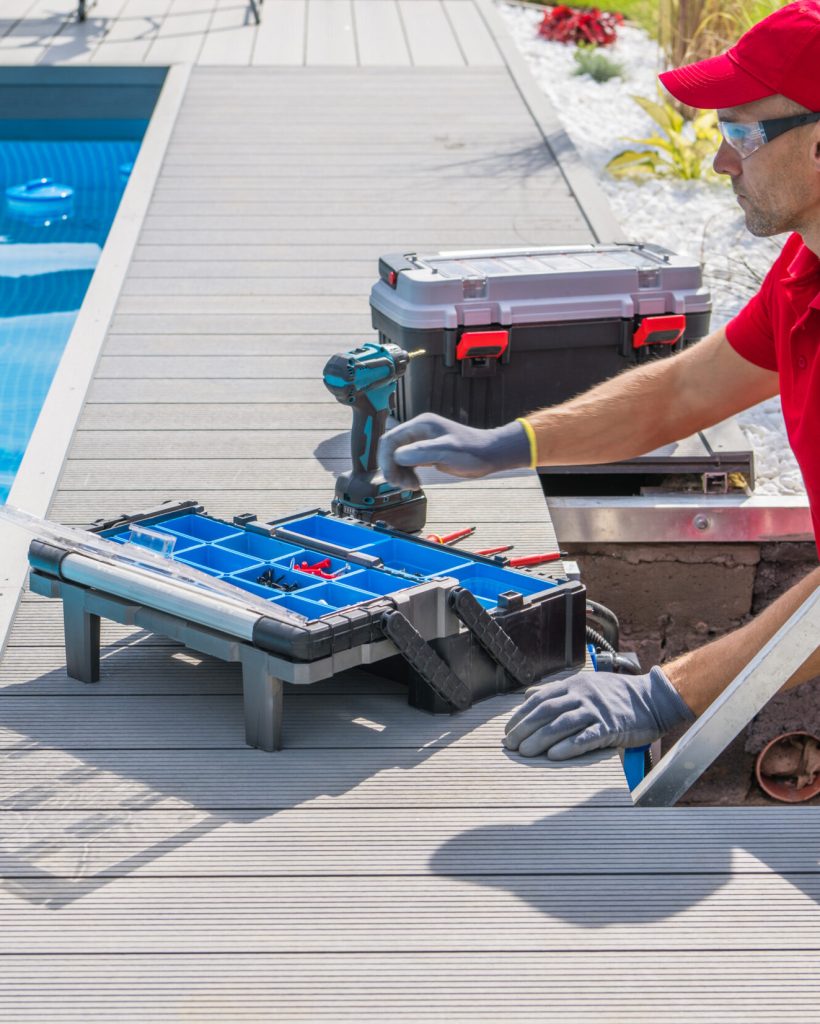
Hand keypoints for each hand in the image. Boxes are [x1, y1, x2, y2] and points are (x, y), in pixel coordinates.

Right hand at [378, 412, 530, 490]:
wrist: (489, 454)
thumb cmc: (472, 451)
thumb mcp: (446, 451)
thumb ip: (421, 452)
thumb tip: (397, 456)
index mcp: (420, 425)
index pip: (390, 439)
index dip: (386, 460)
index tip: (392, 478)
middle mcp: (418, 431)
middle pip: (391, 449)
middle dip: (392, 469)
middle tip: (403, 486)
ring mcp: (421, 441)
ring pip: (397, 458)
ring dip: (399, 474)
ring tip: (411, 486)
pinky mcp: (426, 452)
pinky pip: (407, 463)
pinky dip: (407, 474)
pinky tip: (415, 484)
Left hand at [503, 666, 694, 759]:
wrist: (653, 698)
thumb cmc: (617, 694)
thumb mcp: (585, 684)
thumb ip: (556, 690)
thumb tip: (527, 695)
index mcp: (573, 684)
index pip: (539, 698)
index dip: (521, 715)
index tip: (508, 730)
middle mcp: (582, 695)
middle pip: (546, 712)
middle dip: (525, 728)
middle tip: (510, 744)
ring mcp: (596, 710)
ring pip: (561, 724)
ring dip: (540, 739)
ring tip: (525, 752)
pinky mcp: (610, 727)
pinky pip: (586, 737)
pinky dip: (568, 747)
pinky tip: (554, 756)